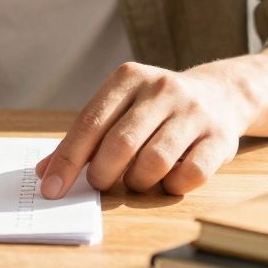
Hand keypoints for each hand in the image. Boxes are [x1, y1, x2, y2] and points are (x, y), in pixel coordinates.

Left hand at [35, 61, 257, 197]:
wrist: (221, 93)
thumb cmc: (154, 109)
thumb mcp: (119, 108)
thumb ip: (84, 138)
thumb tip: (46, 174)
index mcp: (128, 78)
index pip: (89, 122)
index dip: (68, 160)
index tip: (50, 189)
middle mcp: (162, 89)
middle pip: (121, 143)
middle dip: (102, 174)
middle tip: (100, 184)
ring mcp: (194, 112)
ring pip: (155, 161)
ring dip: (138, 182)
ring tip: (136, 180)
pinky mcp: (220, 137)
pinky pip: (191, 174)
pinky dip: (173, 186)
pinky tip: (168, 180)